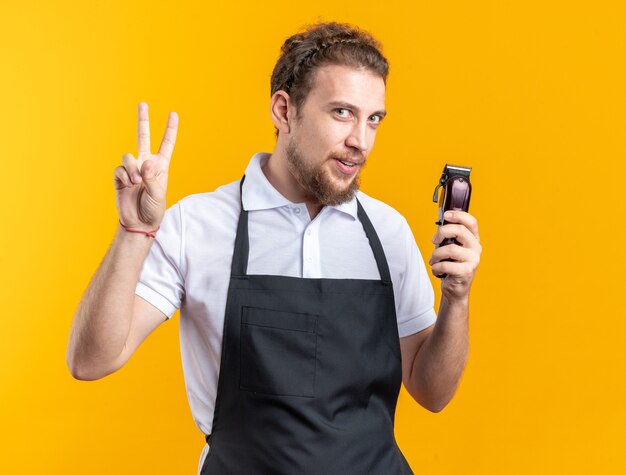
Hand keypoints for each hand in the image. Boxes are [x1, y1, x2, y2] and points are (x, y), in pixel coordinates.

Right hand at [114, 102, 177, 230]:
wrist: (138, 222)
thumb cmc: (153, 209)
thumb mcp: (158, 194)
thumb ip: (152, 177)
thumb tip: (145, 161)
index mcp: (160, 166)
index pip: (166, 144)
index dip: (170, 129)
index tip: (173, 114)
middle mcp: (146, 164)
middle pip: (143, 137)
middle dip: (143, 120)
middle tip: (143, 103)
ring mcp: (132, 169)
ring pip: (128, 156)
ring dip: (132, 169)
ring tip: (136, 183)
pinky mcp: (120, 177)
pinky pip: (120, 169)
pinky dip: (124, 176)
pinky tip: (128, 185)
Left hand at [429, 211, 481, 301]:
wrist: (456, 288)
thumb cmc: (452, 266)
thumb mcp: (451, 248)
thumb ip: (449, 237)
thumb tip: (440, 226)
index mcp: (473, 240)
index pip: (471, 222)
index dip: (459, 215)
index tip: (446, 215)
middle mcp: (475, 248)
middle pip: (460, 230)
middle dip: (442, 232)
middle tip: (435, 240)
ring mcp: (473, 260)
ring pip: (450, 249)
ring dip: (436, 255)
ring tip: (434, 260)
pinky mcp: (466, 271)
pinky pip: (445, 264)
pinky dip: (436, 267)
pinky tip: (437, 270)